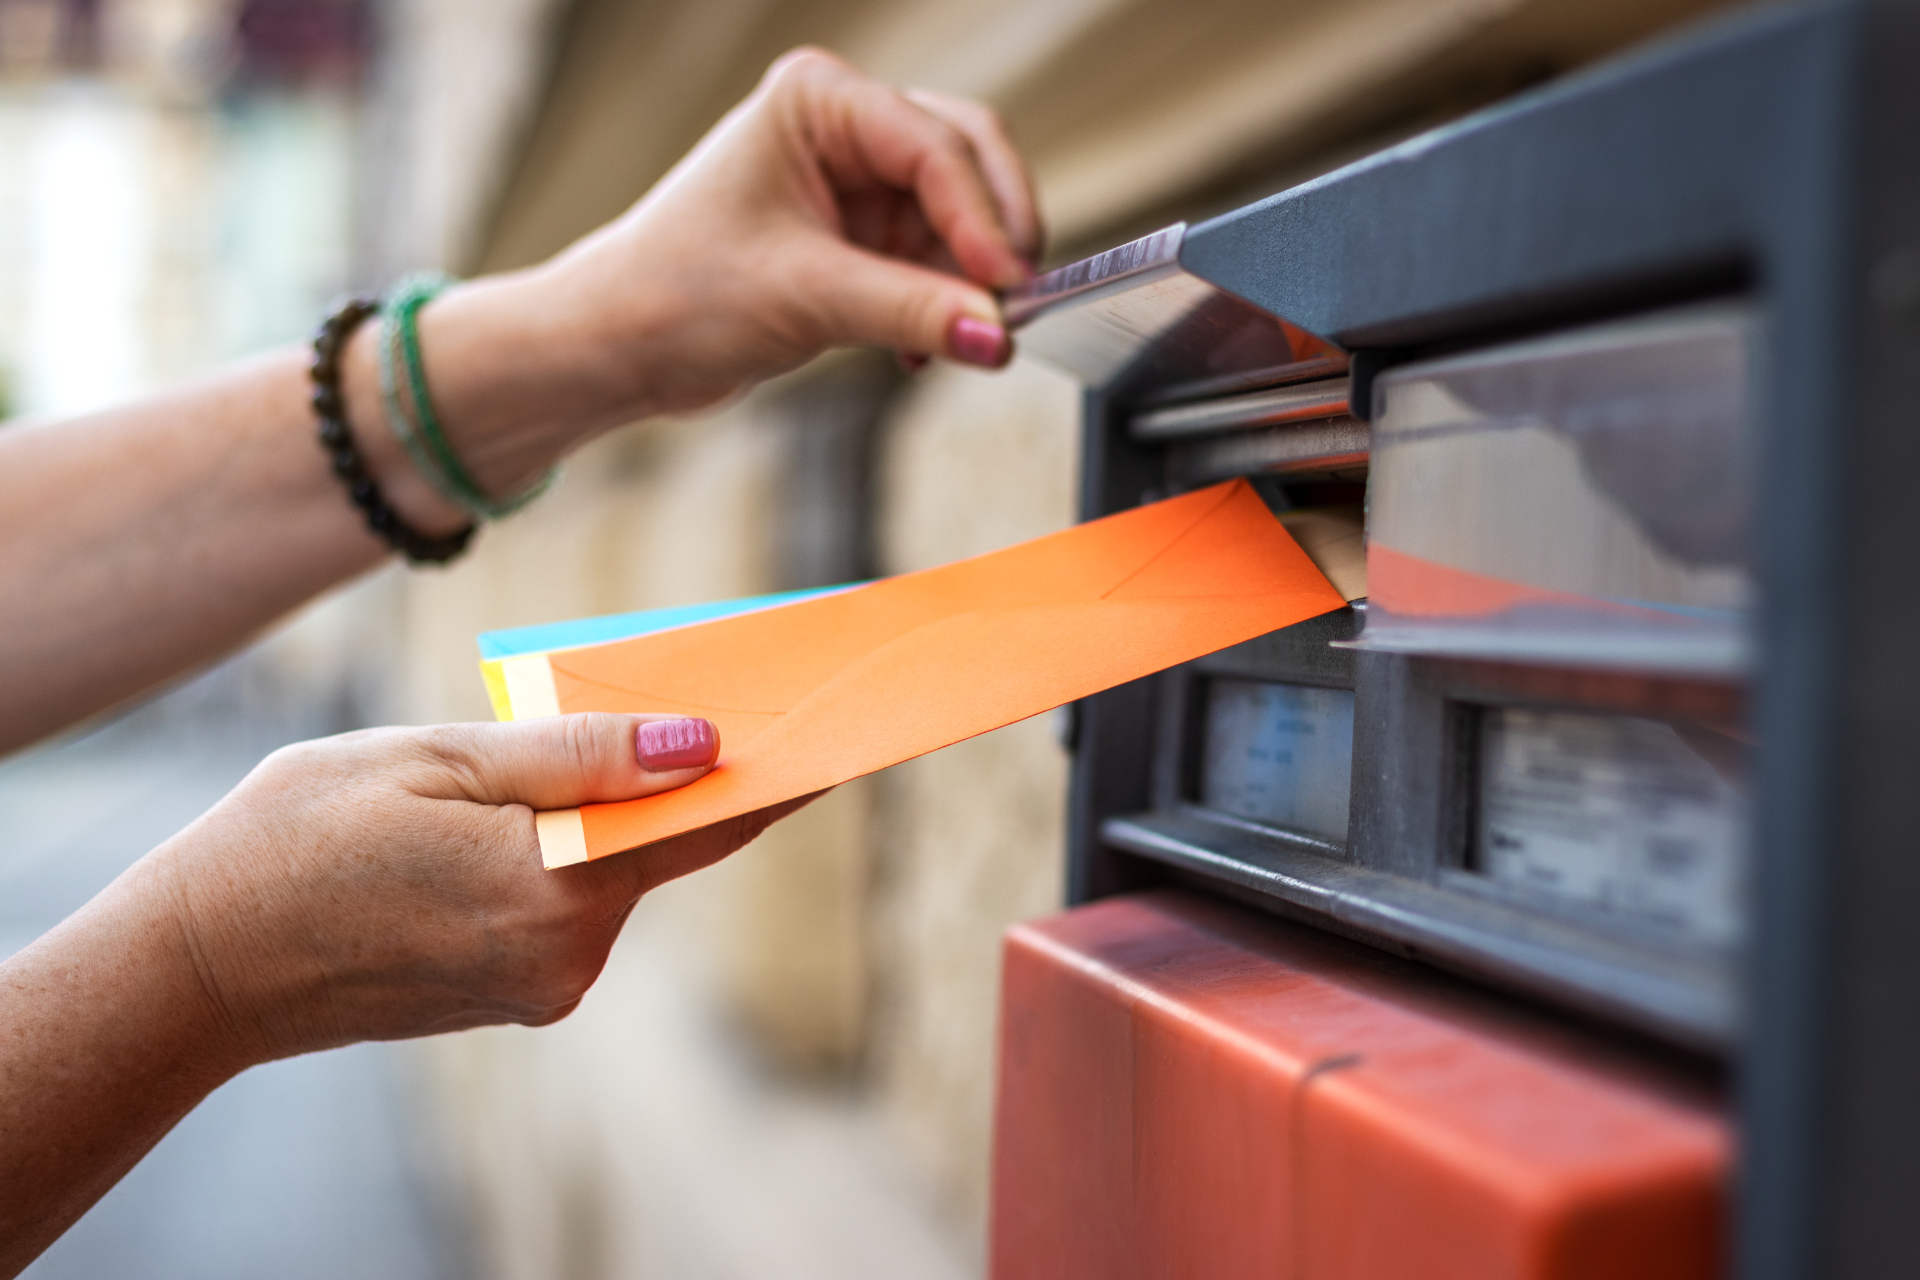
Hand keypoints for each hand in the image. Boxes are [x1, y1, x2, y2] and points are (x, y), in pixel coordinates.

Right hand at [146, 713, 809, 1061]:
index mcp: (552, 889)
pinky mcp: (513, 994)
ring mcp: (540, 985)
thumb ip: (575, 755)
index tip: (847, 727)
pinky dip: (569, 850)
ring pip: (613, 869)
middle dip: (687, 769)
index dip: (783, 769)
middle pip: (664, 841)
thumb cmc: (293, 842)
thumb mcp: (435, 761)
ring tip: (576, 737)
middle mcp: (566, 955)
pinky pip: (569, 900)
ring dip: (613, 808)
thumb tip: (702, 745)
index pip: (710, 819)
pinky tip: (523, 809)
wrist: (193, 968)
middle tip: (717, 688)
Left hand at [344, 48, 1041, 529]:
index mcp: (817, 100)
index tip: (1007, 286)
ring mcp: (853, 181)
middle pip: (966, 162)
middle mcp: (842, 127)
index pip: (935, 145)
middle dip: (992, 237)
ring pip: (959, 218)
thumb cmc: (675, 294)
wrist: (619, 348)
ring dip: (967, 283)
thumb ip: (914, 312)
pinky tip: (925, 350)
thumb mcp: (807, 299)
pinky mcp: (859, 237)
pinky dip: (942, 305)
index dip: (982, 217)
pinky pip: (935, 261)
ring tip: (957, 340)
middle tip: (1012, 304)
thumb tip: (997, 335)